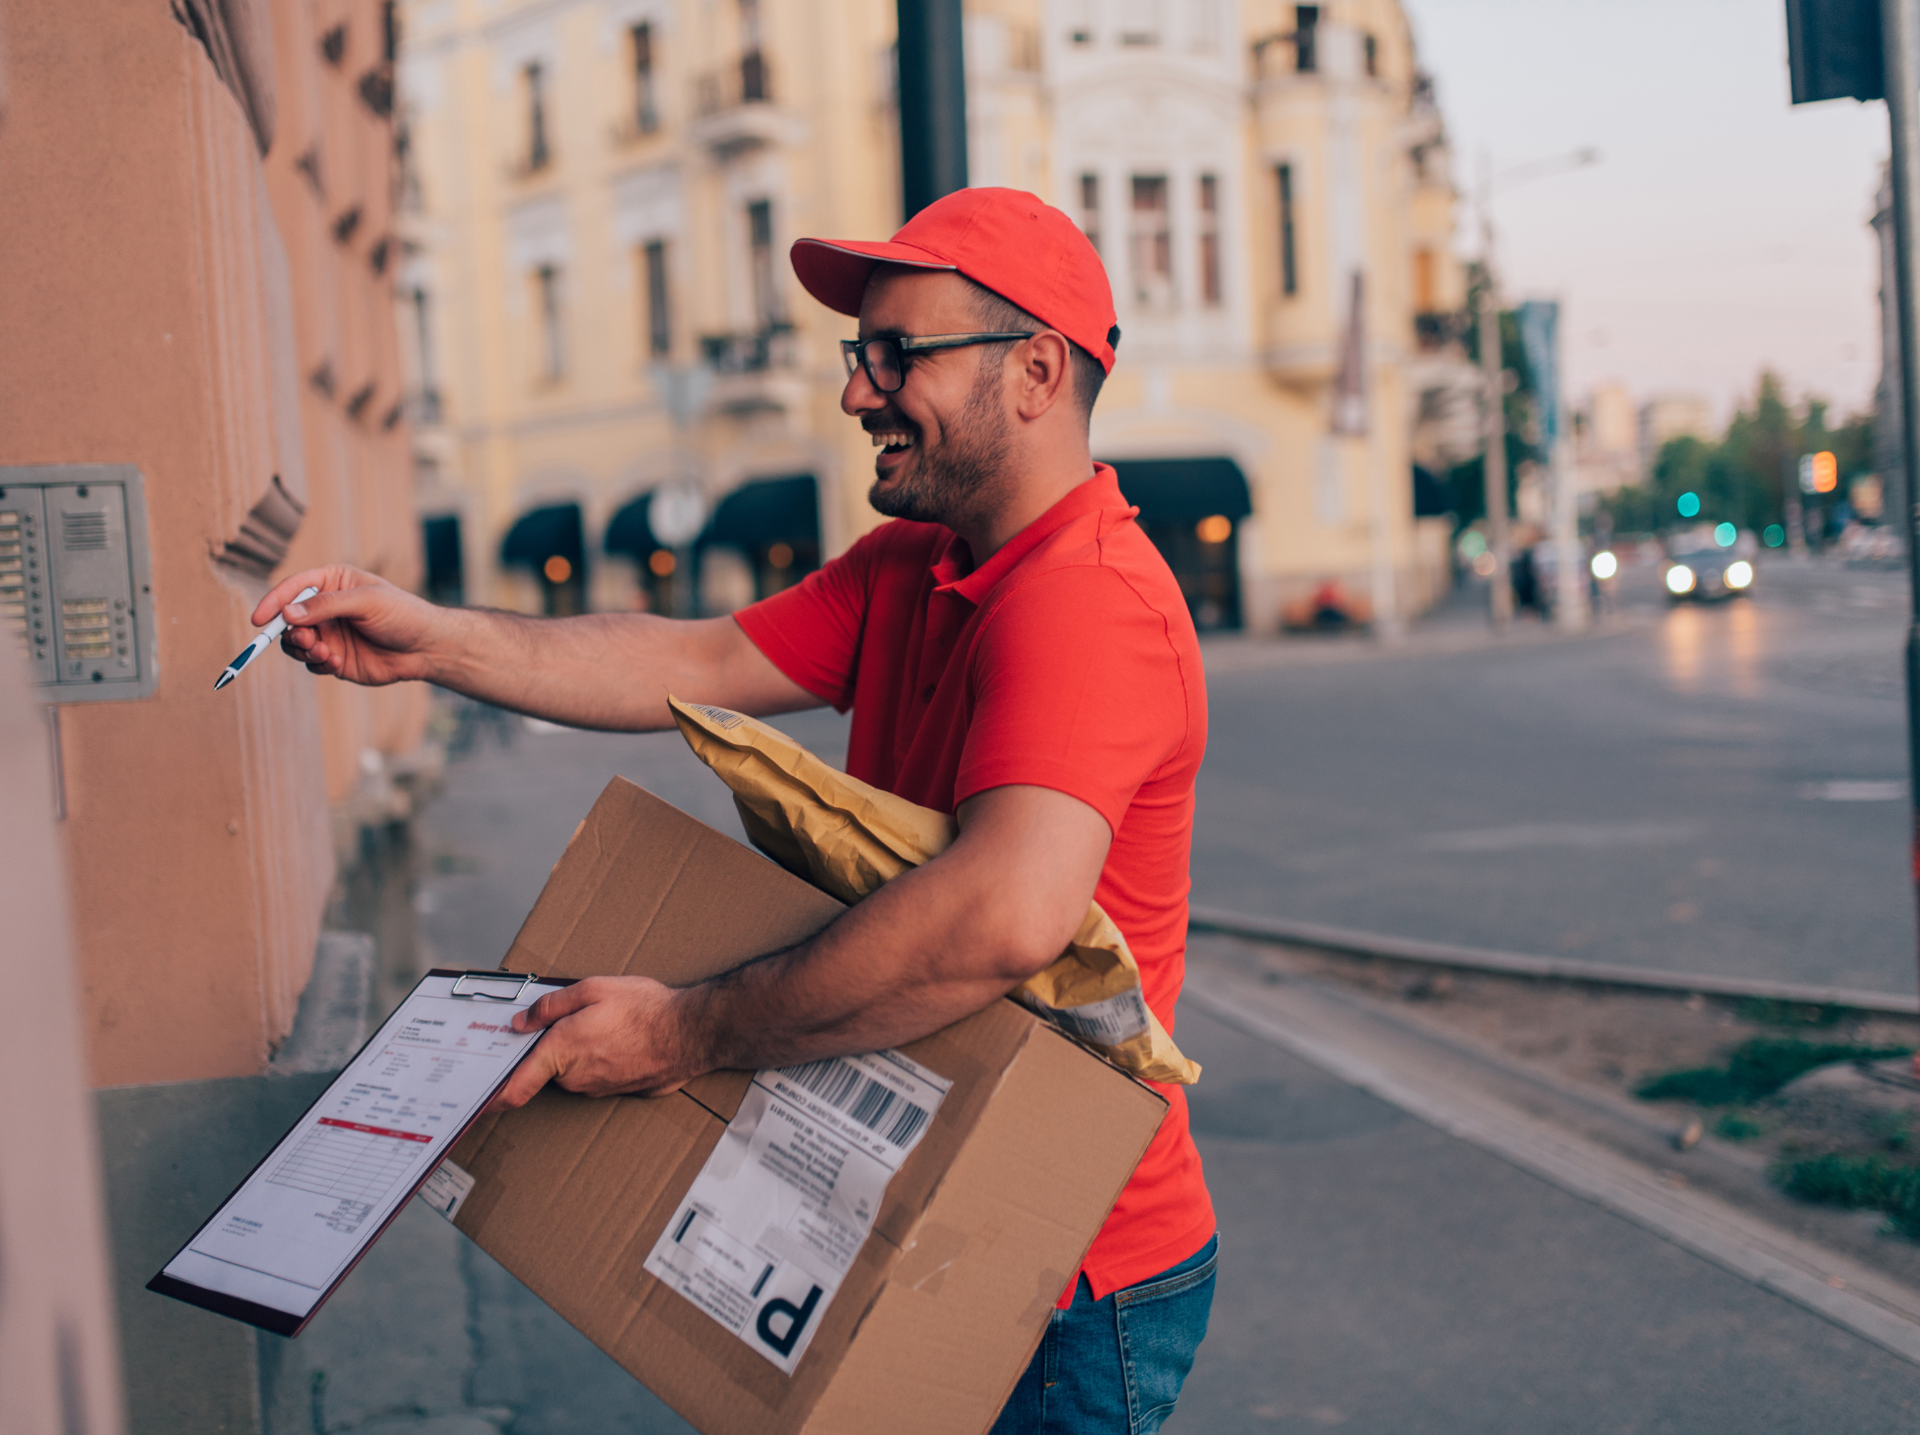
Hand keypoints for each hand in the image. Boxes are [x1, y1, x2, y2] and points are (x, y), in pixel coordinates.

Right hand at [253, 564, 445, 686]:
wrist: (426, 647)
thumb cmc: (401, 614)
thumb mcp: (366, 601)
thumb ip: (326, 606)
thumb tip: (288, 613)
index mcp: (331, 582)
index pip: (292, 588)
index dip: (273, 602)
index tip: (259, 619)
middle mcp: (325, 608)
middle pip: (288, 619)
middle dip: (292, 632)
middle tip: (308, 640)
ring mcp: (329, 634)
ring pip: (296, 644)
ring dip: (303, 650)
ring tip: (324, 652)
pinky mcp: (334, 658)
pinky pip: (312, 664)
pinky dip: (318, 664)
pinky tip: (337, 662)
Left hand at [487, 976, 704, 1110]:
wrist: (692, 1033)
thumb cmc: (646, 1009)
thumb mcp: (593, 989)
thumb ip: (551, 1006)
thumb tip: (521, 1021)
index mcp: (561, 1051)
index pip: (515, 1087)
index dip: (493, 1096)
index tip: (477, 1103)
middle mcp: (575, 1077)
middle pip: (546, 1068)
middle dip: (551, 1048)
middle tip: (571, 1021)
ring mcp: (597, 1088)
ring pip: (572, 1071)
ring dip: (580, 1052)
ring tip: (606, 1024)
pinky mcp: (618, 1090)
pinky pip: (597, 1074)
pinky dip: (602, 1058)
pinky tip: (621, 1038)